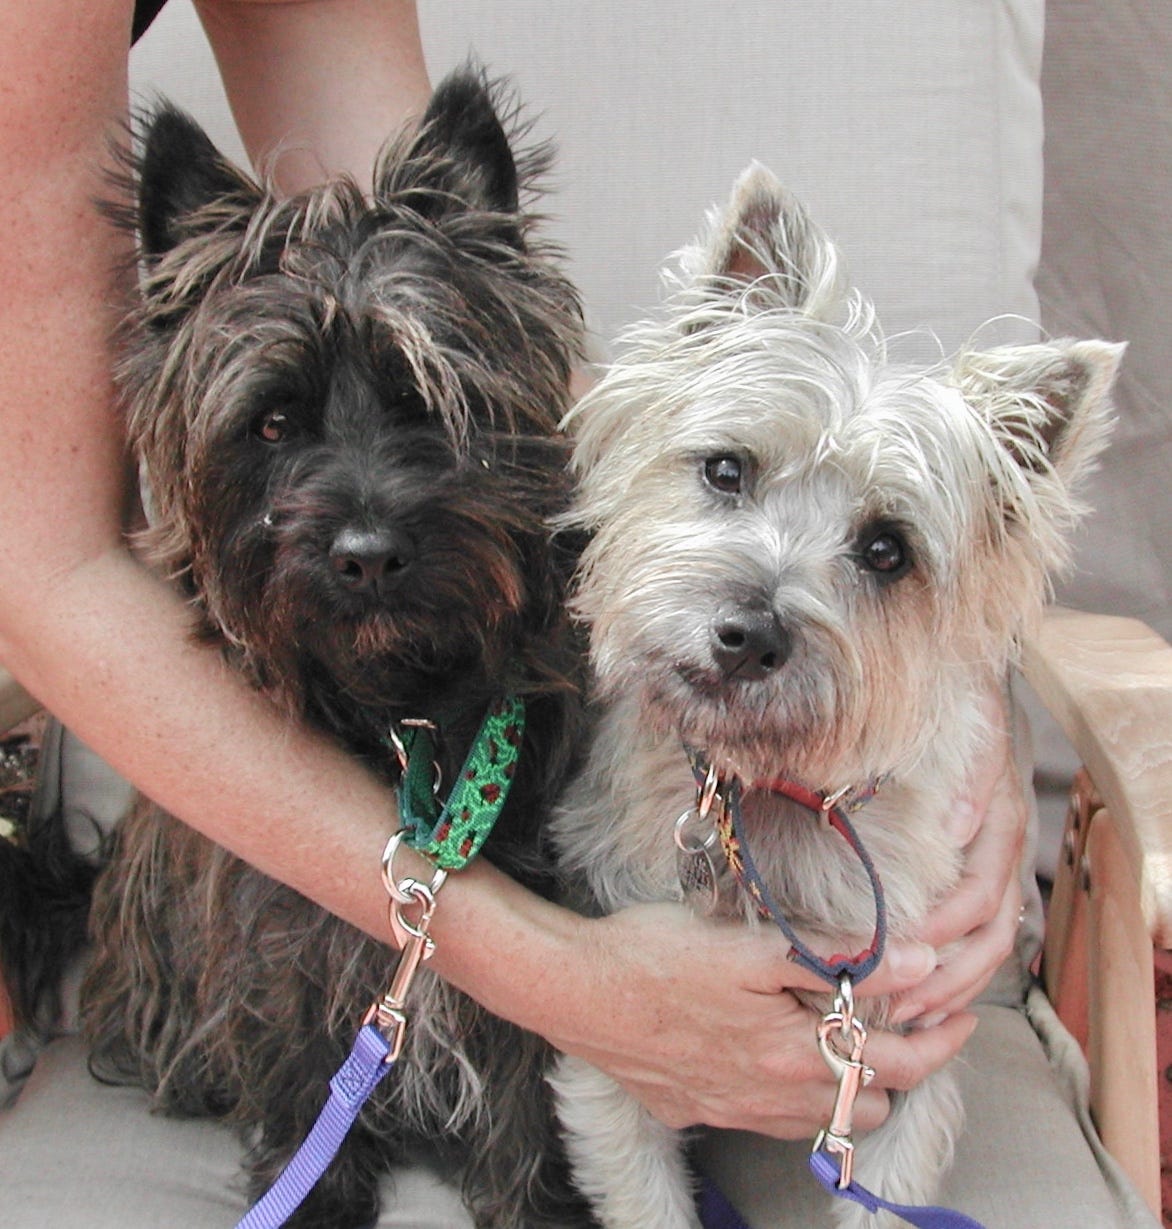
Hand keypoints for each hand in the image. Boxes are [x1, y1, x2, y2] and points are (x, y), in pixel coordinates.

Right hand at [546, 902, 975, 1137]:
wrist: (575, 991)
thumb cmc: (658, 955)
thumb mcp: (751, 946)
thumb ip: (839, 958)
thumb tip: (920, 959)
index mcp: (792, 1052)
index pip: (896, 1065)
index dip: (940, 1042)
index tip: (962, 1016)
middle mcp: (772, 1095)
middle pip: (868, 1103)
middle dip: (901, 1069)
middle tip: (912, 1026)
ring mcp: (734, 1109)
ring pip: (823, 1119)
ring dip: (851, 1087)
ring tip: (850, 1041)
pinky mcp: (700, 1109)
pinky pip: (773, 1121)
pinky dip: (799, 1098)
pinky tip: (783, 1061)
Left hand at [890, 682, 1027, 1025]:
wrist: (965, 688)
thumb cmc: (956, 709)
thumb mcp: (970, 729)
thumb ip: (970, 775)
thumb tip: (957, 831)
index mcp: (999, 821)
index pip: (980, 894)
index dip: (943, 929)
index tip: (898, 950)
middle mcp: (1001, 851)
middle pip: (990, 935)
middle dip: (945, 977)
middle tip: (896, 1005)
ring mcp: (995, 864)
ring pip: (988, 946)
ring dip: (950, 987)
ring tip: (906, 1017)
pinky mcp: (980, 871)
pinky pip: (977, 937)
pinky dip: (953, 973)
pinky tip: (921, 998)